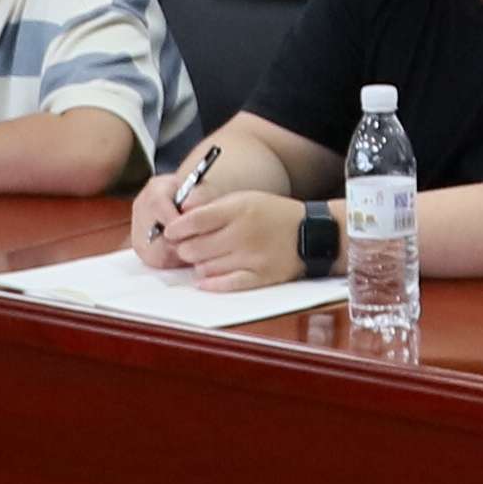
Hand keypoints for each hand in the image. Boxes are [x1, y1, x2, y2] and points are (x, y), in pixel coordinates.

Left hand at [156, 183, 313, 289]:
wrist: (313, 233)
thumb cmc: (274, 214)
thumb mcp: (245, 199)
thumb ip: (214, 208)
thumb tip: (181, 217)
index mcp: (239, 209)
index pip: (195, 220)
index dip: (176, 228)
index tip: (170, 232)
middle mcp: (244, 233)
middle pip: (196, 247)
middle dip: (185, 249)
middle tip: (186, 247)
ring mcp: (252, 257)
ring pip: (206, 268)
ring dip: (198, 265)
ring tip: (203, 259)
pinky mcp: (260, 277)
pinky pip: (226, 284)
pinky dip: (211, 283)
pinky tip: (204, 279)